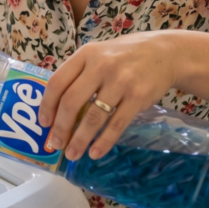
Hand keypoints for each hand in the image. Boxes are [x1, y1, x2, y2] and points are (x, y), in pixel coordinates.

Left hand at [40, 32, 180, 160]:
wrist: (165, 53)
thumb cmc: (125, 56)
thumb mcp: (99, 54)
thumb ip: (79, 74)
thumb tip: (56, 108)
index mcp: (86, 55)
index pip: (58, 82)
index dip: (47, 106)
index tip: (44, 123)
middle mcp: (101, 66)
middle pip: (71, 102)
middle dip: (61, 128)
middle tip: (56, 144)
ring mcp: (120, 81)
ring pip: (93, 117)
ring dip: (80, 140)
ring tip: (73, 154)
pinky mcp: (138, 97)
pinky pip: (116, 124)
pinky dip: (104, 141)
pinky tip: (95, 152)